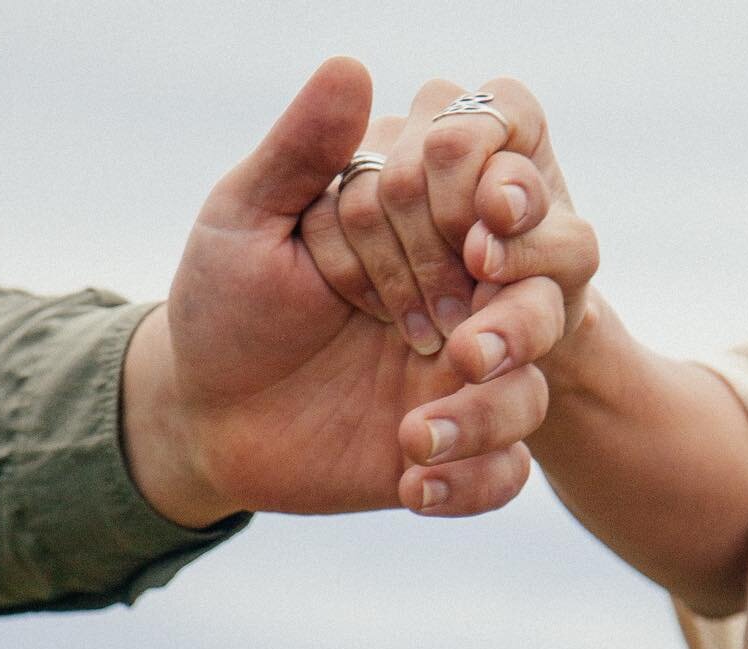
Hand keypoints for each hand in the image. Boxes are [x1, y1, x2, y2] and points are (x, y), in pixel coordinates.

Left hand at [123, 57, 565, 523]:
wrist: (203, 413)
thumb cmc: (226, 305)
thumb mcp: (246, 221)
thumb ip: (299, 154)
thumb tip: (349, 65)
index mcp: (424, 230)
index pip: (500, 203)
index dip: (504, 210)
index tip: (479, 230)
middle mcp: (459, 300)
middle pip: (543, 298)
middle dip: (516, 323)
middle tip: (460, 349)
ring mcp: (461, 381)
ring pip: (529, 395)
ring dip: (484, 416)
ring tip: (411, 438)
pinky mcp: (455, 454)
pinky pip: (503, 475)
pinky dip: (469, 484)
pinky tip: (407, 484)